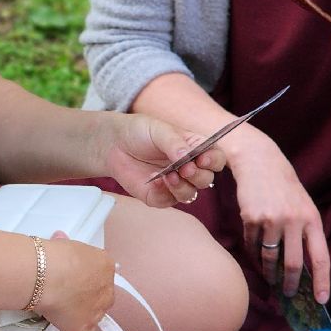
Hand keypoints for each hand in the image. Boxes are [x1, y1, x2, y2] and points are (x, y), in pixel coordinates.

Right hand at [33, 231, 115, 330]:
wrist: (44, 275)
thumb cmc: (52, 256)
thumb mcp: (67, 244)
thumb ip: (72, 253)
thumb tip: (62, 246)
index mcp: (106, 265)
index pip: (101, 274)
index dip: (86, 277)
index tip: (72, 277)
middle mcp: (108, 289)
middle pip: (102, 296)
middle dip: (88, 296)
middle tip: (67, 292)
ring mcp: (99, 311)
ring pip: (93, 315)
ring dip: (82, 312)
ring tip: (59, 305)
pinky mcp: (85, 329)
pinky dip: (73, 327)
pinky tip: (59, 318)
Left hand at [100, 113, 223, 207]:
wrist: (114, 143)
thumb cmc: (140, 132)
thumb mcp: (159, 130)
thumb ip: (174, 142)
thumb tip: (187, 157)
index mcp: (195, 150)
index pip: (216, 159)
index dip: (213, 161)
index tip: (203, 159)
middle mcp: (189, 168)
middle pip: (206, 179)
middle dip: (198, 175)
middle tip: (185, 168)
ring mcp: (175, 184)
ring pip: (190, 194)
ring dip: (182, 186)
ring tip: (168, 175)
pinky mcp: (159, 195)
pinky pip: (168, 201)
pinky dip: (163, 192)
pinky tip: (154, 181)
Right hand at [228, 131, 330, 301]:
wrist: (260, 163)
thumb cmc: (285, 188)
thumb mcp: (304, 207)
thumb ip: (306, 232)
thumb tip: (302, 267)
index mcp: (312, 219)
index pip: (320, 257)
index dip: (322, 281)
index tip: (321, 300)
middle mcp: (293, 220)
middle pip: (293, 263)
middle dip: (291, 283)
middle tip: (288, 293)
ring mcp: (271, 219)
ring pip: (270, 257)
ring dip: (270, 272)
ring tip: (271, 278)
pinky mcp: (251, 218)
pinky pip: (253, 244)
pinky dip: (254, 254)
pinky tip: (256, 257)